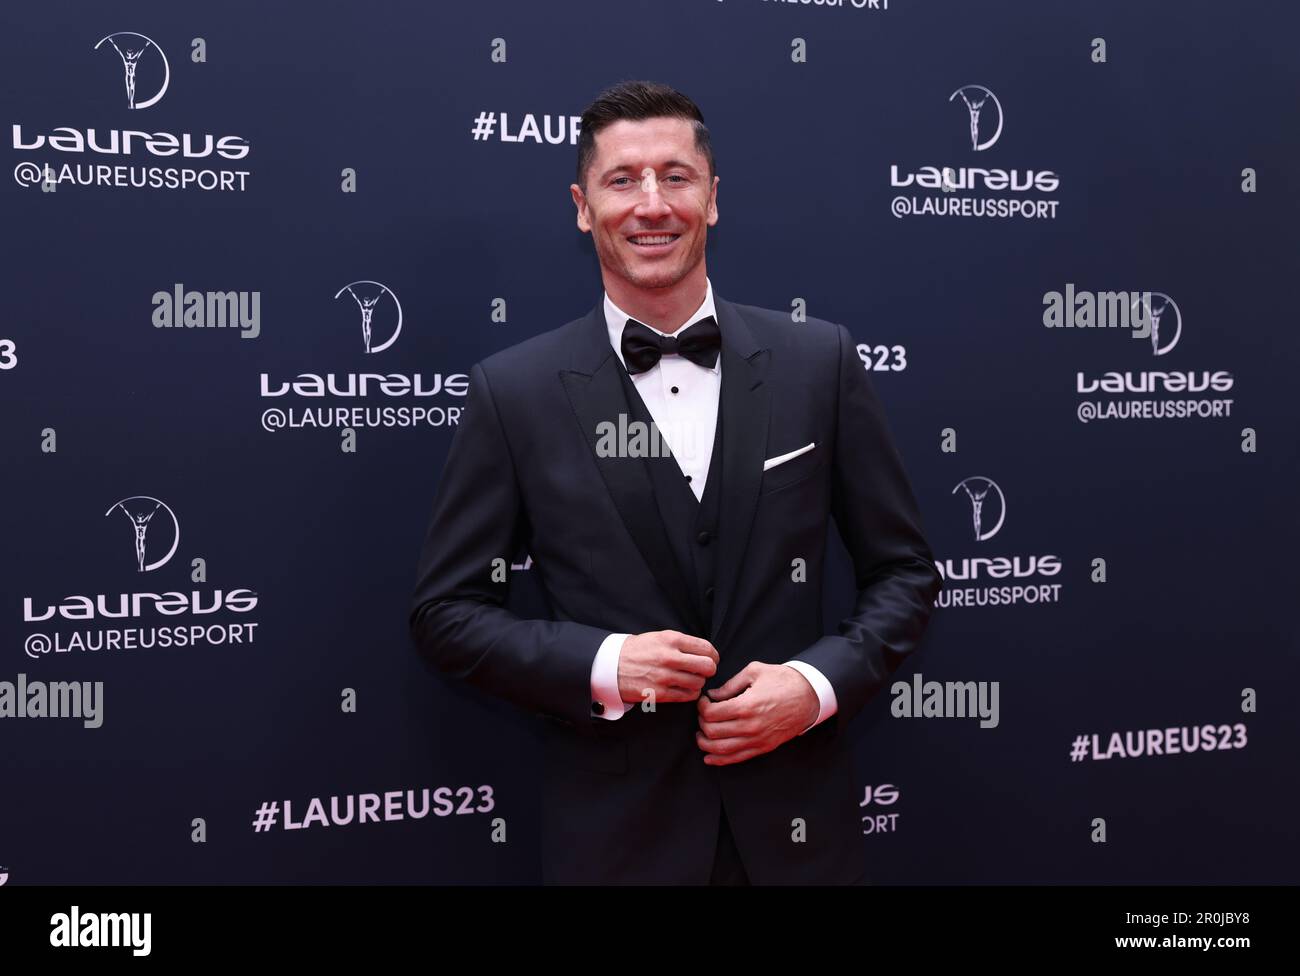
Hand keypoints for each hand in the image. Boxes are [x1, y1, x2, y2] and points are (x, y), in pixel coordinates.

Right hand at [617, 629, 718, 704]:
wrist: (612, 666)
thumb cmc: (639, 650)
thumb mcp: (659, 637)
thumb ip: (682, 643)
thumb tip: (706, 652)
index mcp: (671, 640)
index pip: (706, 648)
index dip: (713, 655)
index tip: (711, 659)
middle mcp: (670, 657)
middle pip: (708, 667)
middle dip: (709, 670)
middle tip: (703, 671)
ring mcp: (665, 677)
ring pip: (699, 683)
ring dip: (698, 682)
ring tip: (690, 679)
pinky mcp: (660, 693)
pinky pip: (687, 696)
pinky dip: (690, 693)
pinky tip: (684, 689)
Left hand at [696, 662, 819, 765]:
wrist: (809, 696)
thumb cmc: (783, 681)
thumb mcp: (755, 671)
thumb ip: (730, 684)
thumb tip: (713, 695)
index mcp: (746, 706)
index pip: (710, 713)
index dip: (701, 706)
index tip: (703, 700)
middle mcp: (749, 726)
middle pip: (712, 732)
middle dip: (701, 723)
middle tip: (703, 714)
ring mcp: (757, 740)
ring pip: (721, 749)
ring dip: (705, 744)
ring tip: (701, 734)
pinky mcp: (763, 747)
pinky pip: (736, 758)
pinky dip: (719, 760)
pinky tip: (709, 757)